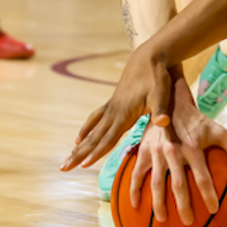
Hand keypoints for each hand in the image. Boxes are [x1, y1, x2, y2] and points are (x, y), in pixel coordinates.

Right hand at [62, 42, 167, 170]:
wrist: (148, 57)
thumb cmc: (156, 77)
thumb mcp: (162, 94)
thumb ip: (160, 110)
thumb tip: (163, 122)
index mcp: (124, 114)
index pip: (108, 138)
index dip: (96, 152)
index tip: (83, 165)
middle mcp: (114, 112)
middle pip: (94, 138)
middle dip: (79, 154)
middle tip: (63, 168)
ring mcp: (111, 107)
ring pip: (92, 131)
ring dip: (80, 145)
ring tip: (68, 158)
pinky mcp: (113, 102)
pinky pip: (95, 119)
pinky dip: (86, 130)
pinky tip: (79, 138)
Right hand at [129, 89, 226, 224]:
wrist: (171, 102)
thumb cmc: (198, 121)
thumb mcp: (218, 131)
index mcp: (193, 148)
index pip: (202, 177)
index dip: (209, 194)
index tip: (214, 210)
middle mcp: (174, 152)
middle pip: (178, 184)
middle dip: (183, 205)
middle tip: (188, 222)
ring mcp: (156, 152)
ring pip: (156, 182)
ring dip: (158, 203)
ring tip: (161, 220)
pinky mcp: (143, 151)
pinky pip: (136, 174)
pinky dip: (134, 190)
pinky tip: (135, 205)